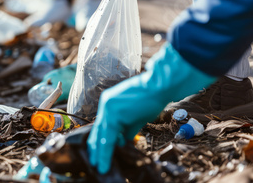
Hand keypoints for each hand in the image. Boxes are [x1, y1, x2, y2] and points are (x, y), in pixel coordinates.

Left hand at [87, 43, 216, 173]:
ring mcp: (107, 107)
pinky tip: (105, 161)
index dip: (99, 139)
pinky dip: (106, 150)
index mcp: (110, 103)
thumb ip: (128, 128)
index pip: (102, 124)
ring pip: (102, 134)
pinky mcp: (113, 111)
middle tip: (93, 162)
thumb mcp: (137, 116)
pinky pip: (108, 136)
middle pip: (98, 129)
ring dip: (101, 152)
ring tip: (100, 167)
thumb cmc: (151, 98)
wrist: (159, 86)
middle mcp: (105, 104)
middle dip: (96, 148)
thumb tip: (123, 140)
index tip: (97, 152)